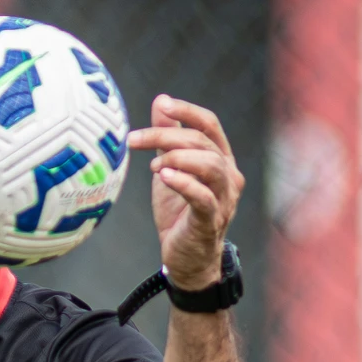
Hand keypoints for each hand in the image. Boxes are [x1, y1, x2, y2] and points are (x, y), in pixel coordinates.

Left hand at [126, 95, 244, 290]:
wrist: (186, 259)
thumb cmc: (180, 212)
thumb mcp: (169, 169)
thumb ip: (168, 137)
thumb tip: (160, 102)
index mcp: (221, 159)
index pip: (209, 124)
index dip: (187, 111)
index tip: (162, 105)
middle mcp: (228, 176)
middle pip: (203, 142)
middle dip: (165, 136)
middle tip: (133, 140)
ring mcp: (224, 199)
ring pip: (210, 166)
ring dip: (177, 158)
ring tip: (153, 165)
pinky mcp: (211, 221)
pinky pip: (203, 197)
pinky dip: (184, 183)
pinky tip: (164, 176)